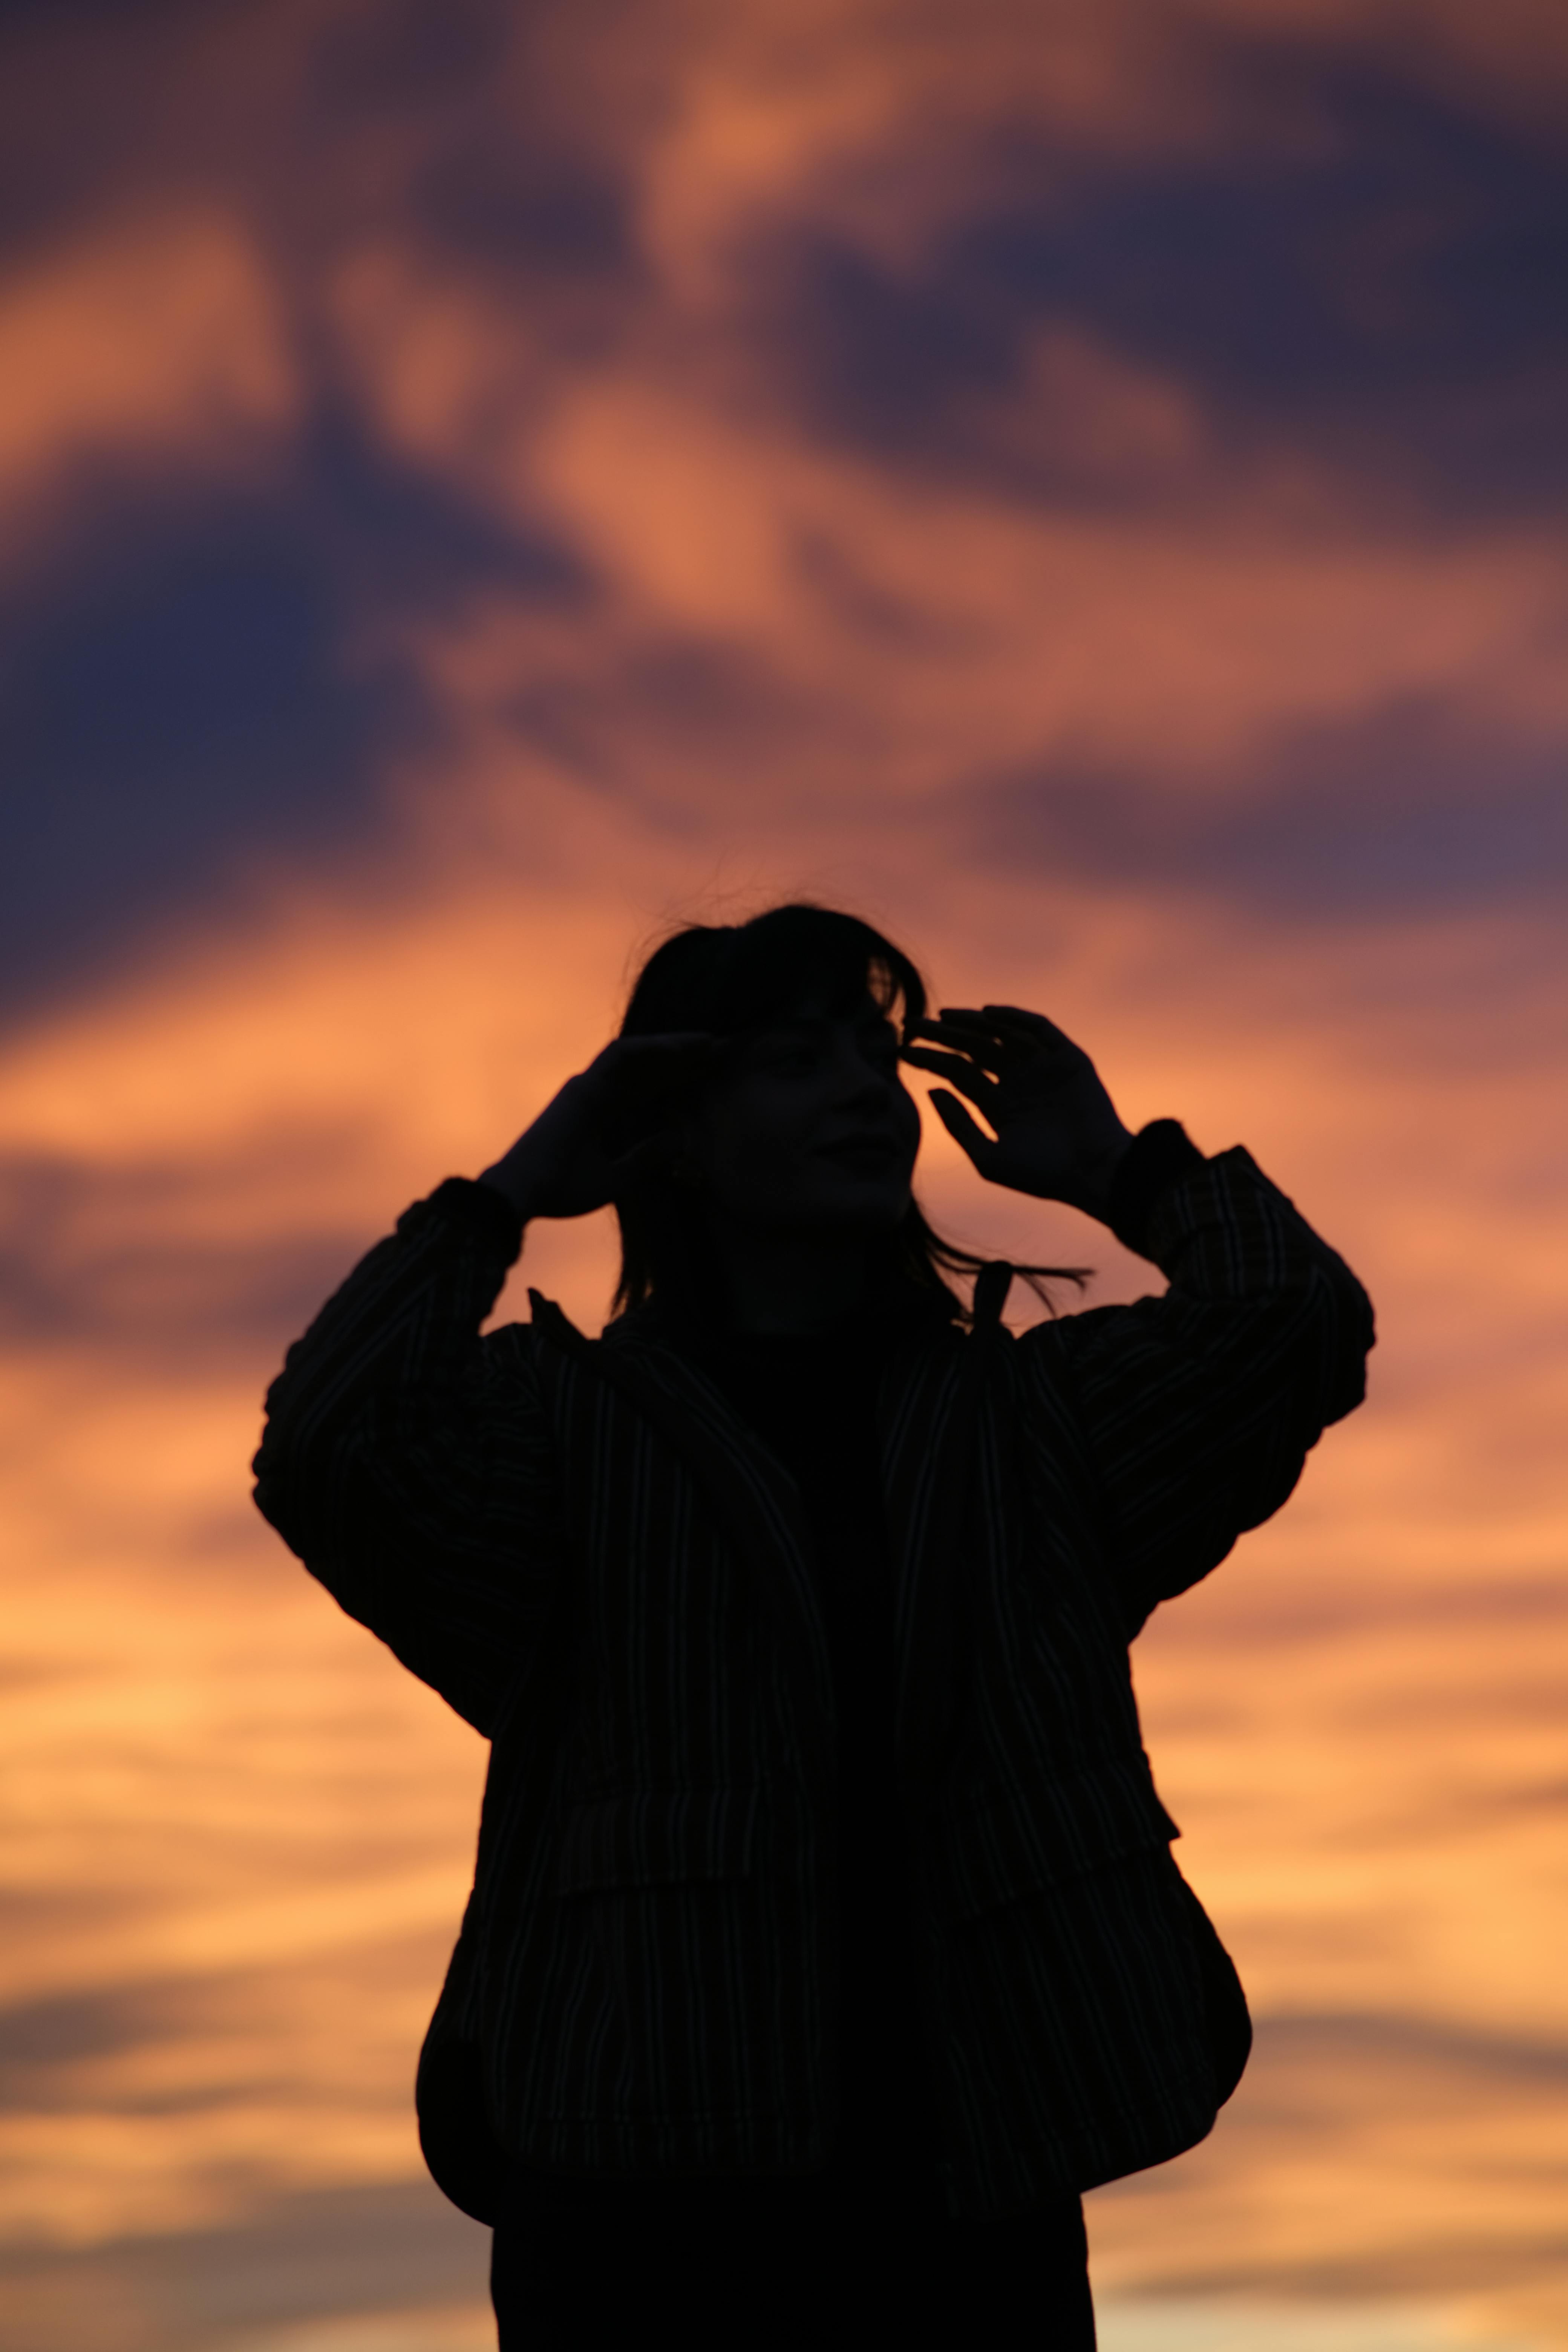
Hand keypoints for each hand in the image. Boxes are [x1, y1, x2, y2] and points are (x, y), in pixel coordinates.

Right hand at [478, 1033, 714, 1220]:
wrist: (524, 1193)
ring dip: (674, 1047)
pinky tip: (683, 1050)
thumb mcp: (618, 1177)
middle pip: (649, 1068)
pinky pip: (623, 1055)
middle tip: (722, 1051)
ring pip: (640, 1055)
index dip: (680, 1079)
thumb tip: (678, 1139)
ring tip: (710, 1043)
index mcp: (603, 1112)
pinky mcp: (584, 1084)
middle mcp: (597, 1092)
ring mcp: (589, 1085)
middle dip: (685, 1059)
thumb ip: (646, 1157)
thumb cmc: (562, 1190)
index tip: (713, 1075)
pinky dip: (653, 1048)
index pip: (649, 1088)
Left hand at [902, 1005, 1133, 1220]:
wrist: (1093, 1173)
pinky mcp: (1067, 1058)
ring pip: (1001, 1035)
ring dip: (972, 1022)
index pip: (958, 1074)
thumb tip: (932, 1091)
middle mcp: (1019, 1083)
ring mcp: (1043, 1069)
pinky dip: (1015, 1018)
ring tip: (942, 1016)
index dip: (930, 1060)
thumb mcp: (989, 1158)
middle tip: (911, 1022)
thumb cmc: (1042, 1174)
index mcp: (1000, 1106)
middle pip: (974, 1049)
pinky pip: (1039, 1029)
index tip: (902, 1049)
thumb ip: (959, 1126)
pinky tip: (987, 1014)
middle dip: (943, 1035)